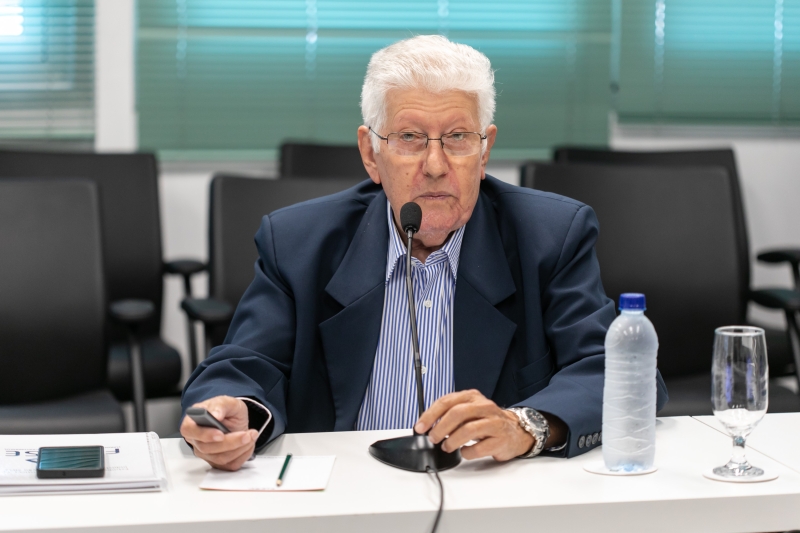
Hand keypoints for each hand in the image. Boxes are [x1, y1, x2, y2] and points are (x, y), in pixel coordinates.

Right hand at [180, 395, 257, 470]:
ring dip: (240, 448)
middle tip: (246, 434)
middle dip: (230, 442)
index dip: (204, 434)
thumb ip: (220, 405)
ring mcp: (206, 454)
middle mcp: (196, 440)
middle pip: (207, 448)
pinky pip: (230, 465)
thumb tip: (215, 415)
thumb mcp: (226, 402)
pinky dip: (243, 454)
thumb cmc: (226, 411)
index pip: (189, 431)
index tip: (220, 434)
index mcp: (192, 422)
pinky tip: (248, 444)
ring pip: (220, 458)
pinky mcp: (217, 463)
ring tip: (251, 435)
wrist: (234, 420)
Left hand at [414, 390, 557, 461]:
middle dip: (440, 427)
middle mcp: (484, 406)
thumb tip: (426, 426)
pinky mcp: (501, 439)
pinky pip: (480, 447)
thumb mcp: (469, 412)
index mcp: (472, 397)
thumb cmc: (486, 422)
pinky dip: (468, 452)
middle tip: (432, 438)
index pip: (447, 401)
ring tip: (446, 447)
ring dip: (452, 441)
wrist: (515, 431)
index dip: (430, 415)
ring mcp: (494, 422)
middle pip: (458, 413)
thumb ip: (450, 415)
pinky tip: (464, 452)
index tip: (420, 427)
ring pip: (469, 429)